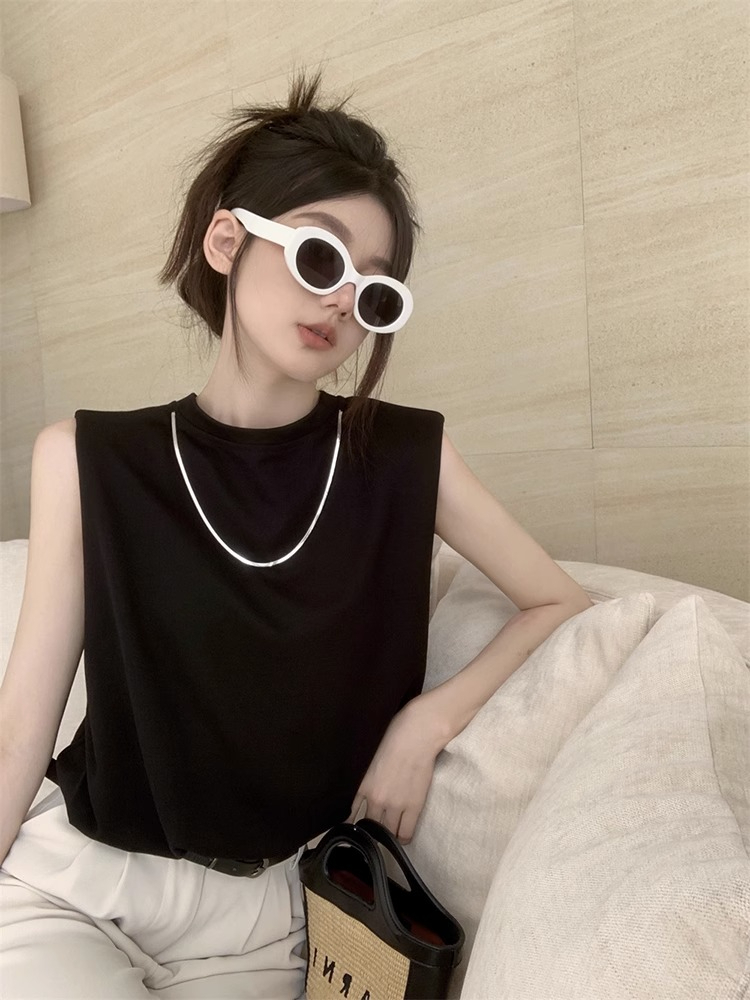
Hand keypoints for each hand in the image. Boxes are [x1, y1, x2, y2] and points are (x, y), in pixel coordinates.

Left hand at [345, 699, 446, 844]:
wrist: (416, 735)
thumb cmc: (394, 737)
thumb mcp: (372, 759)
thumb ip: (368, 777)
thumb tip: (366, 781)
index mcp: (363, 786)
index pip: (353, 815)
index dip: (355, 825)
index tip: (357, 829)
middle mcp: (376, 799)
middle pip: (371, 826)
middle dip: (373, 831)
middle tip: (376, 833)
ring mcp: (395, 805)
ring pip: (388, 832)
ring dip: (389, 835)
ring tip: (391, 837)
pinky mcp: (414, 807)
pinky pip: (406, 832)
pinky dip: (403, 838)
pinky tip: (402, 838)